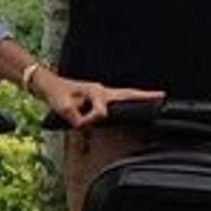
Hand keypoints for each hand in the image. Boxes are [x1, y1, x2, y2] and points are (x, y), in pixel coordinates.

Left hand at [36, 72, 161, 128]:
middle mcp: (101, 90)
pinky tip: (137, 102)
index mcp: (94, 91)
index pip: (101, 111)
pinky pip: (118, 100)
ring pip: (125, 94)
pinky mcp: (99, 97)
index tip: (81, 123)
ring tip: (156, 97)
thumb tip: (86, 126)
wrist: (48, 85)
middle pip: (127, 93)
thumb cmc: (56, 94)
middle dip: (144, 95)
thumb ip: (76, 118)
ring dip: (139, 96)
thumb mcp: (62, 107)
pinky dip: (129, 99)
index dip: (92, 119)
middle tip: (162, 95)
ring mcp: (101, 93)